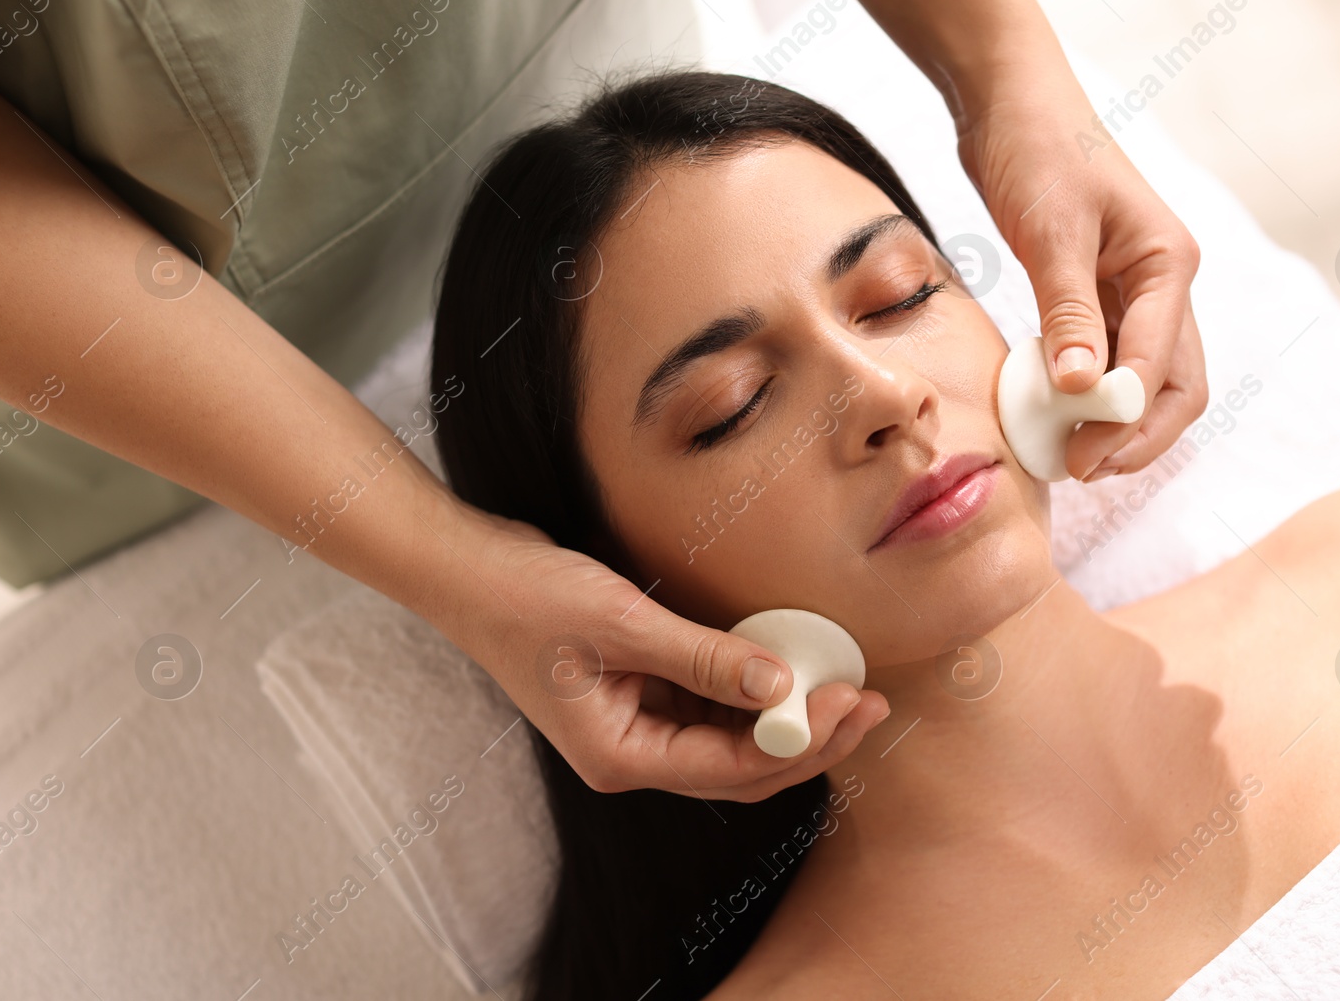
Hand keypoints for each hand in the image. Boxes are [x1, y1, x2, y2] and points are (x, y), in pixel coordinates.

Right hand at [424, 496, 890, 801]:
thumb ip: (706, 659)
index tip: (853, 702)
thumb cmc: (528, 598)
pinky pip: (712, 702)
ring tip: (848, 682)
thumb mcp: (623, 625)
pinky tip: (792, 664)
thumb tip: (785, 689)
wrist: (467, 570)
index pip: (733, 769)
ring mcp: (637, 723)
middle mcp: (634, 752)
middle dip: (810, 739)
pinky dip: (754, 688)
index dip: (801, 743)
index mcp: (621, 756)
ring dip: (788, 715)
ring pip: (732, 736)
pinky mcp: (641, 690)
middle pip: (742, 765)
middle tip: (872, 703)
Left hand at [955, 69, 1208, 482]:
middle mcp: (1164, 282)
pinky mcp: (1098, 292)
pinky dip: (1087, 392)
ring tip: (1065, 454)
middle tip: (1080, 469)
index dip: (1124, 423)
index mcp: (1170, 264)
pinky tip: (1051, 414)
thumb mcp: (1052, 235)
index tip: (1079, 458)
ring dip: (1113, 422)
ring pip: (1144, 378)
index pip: (1162, 366)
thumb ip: (1069, 313)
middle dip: (1134, 436)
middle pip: (1172, 385)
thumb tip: (1085, 390)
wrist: (1009, 103)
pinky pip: (1107, 358)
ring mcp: (1134, 289)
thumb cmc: (1038, 152)